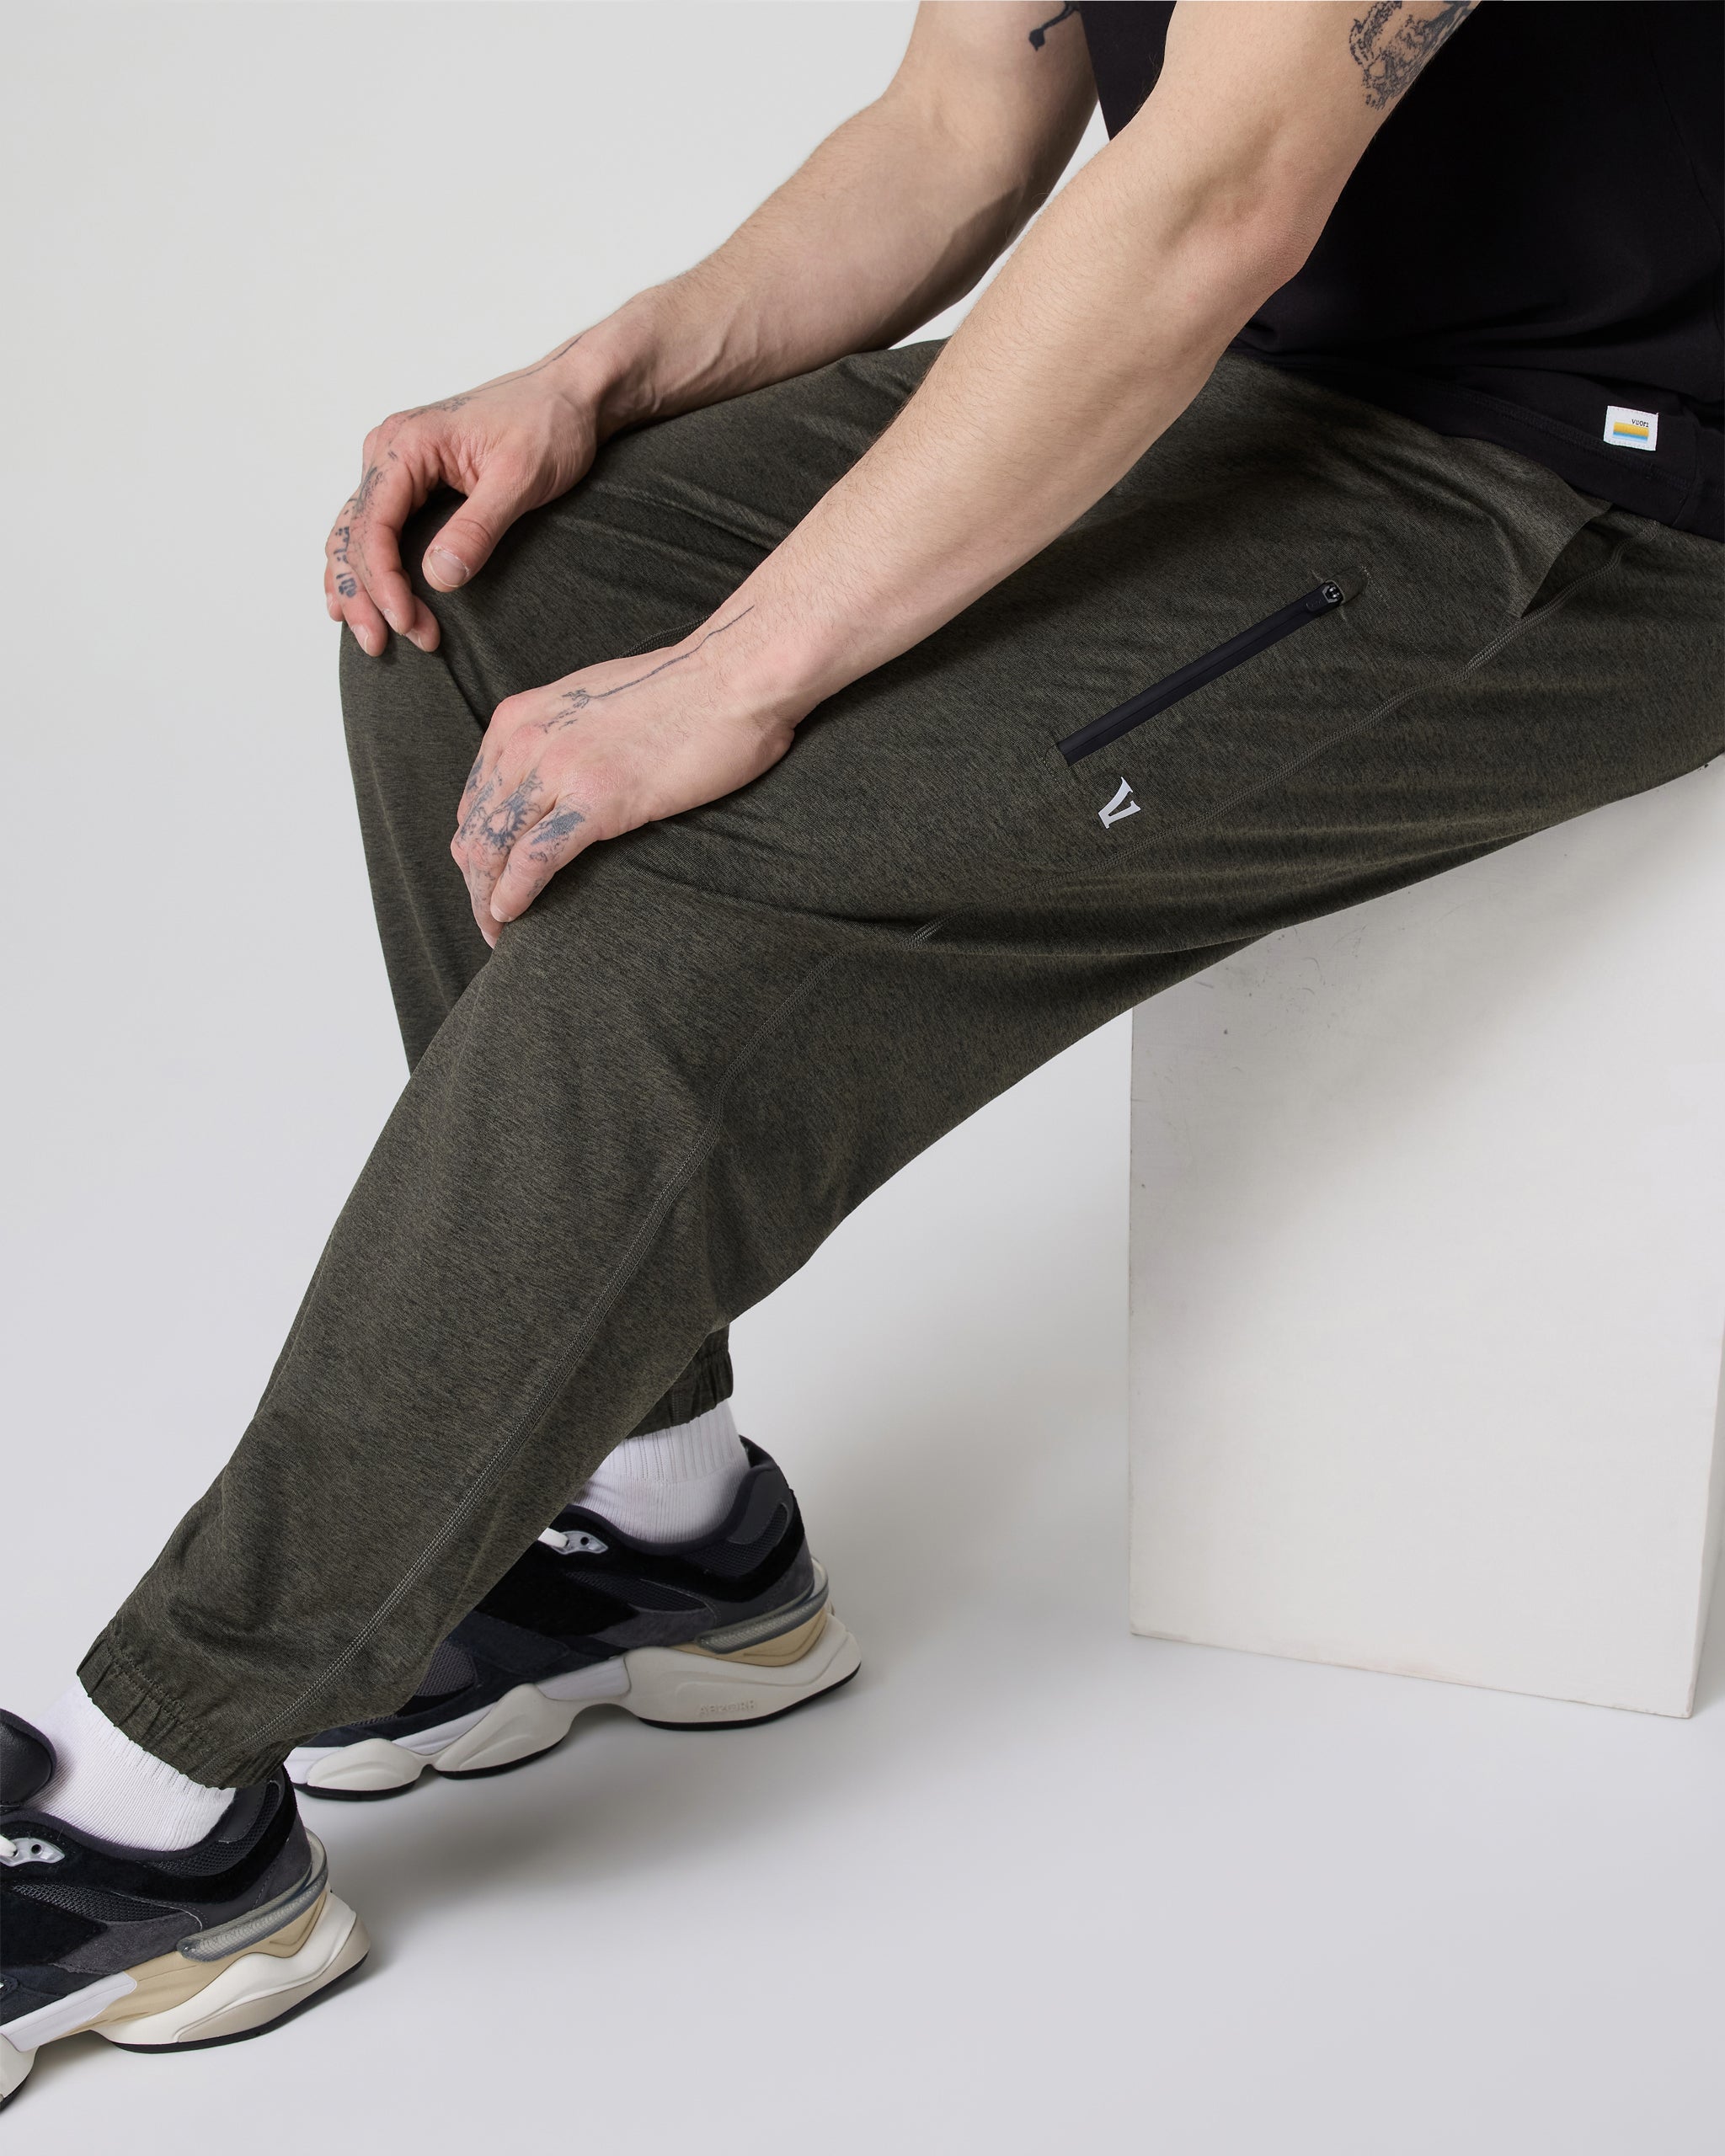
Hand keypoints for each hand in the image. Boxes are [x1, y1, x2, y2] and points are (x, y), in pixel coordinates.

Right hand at [325, 336, 604, 656]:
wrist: (571, 396)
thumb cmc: (550, 425)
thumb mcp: (521, 478)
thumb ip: (478, 526)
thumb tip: (439, 577)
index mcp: (407, 444)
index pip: (372, 524)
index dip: (382, 583)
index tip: (406, 624)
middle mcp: (389, 450)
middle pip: (353, 534)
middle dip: (366, 595)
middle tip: (385, 646)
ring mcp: (396, 464)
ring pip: (354, 534)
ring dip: (360, 587)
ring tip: (374, 637)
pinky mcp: (412, 480)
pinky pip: (373, 528)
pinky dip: (366, 567)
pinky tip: (368, 603)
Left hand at [451, 607, 809, 944]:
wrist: (733, 678)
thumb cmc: (681, 692)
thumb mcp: (591, 704)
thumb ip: (559, 738)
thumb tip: (554, 780)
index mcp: (521, 718)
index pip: (474, 800)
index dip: (475, 850)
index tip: (489, 883)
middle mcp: (527, 741)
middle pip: (476, 832)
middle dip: (475, 885)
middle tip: (490, 922)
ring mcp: (560, 770)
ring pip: (494, 849)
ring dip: (487, 900)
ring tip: (499, 933)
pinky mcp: (597, 800)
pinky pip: (534, 859)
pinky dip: (515, 895)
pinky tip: (513, 917)